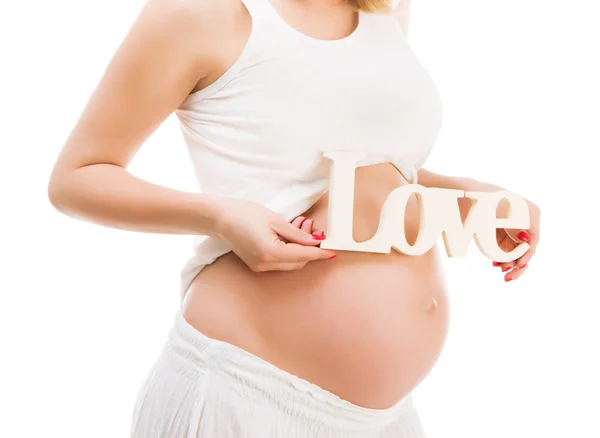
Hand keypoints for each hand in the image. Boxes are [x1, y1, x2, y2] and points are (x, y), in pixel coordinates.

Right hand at [214, 197, 335, 271]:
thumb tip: (315, 241)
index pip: (303, 256)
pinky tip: (290, 233)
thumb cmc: (245, 214)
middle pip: (298, 262)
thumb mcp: (276, 220)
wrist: (220, 218)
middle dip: (309, 248)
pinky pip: (280, 260)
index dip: (320, 253)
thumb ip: (298, 234)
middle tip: (314, 228)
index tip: (333, 251)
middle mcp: (266, 264)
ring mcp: (260, 267)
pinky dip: (289, 249)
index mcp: (271, 253)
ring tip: (301, 225)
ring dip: (299, 248)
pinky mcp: (257, 264)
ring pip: (290, 262)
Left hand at [493, 196, 540, 281]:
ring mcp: (514, 227)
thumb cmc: (486, 200)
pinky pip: (507, 249)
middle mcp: (526, 221)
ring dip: (510, 262)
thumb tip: (526, 241)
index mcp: (531, 213)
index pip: (534, 240)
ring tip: (501, 270)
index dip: (527, 255)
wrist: (467, 194)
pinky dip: (503, 257)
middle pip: (527, 248)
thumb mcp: (501, 213)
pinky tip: (496, 263)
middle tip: (509, 277)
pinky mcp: (503, 232)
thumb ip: (514, 228)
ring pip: (516, 251)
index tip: (519, 266)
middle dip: (518, 263)